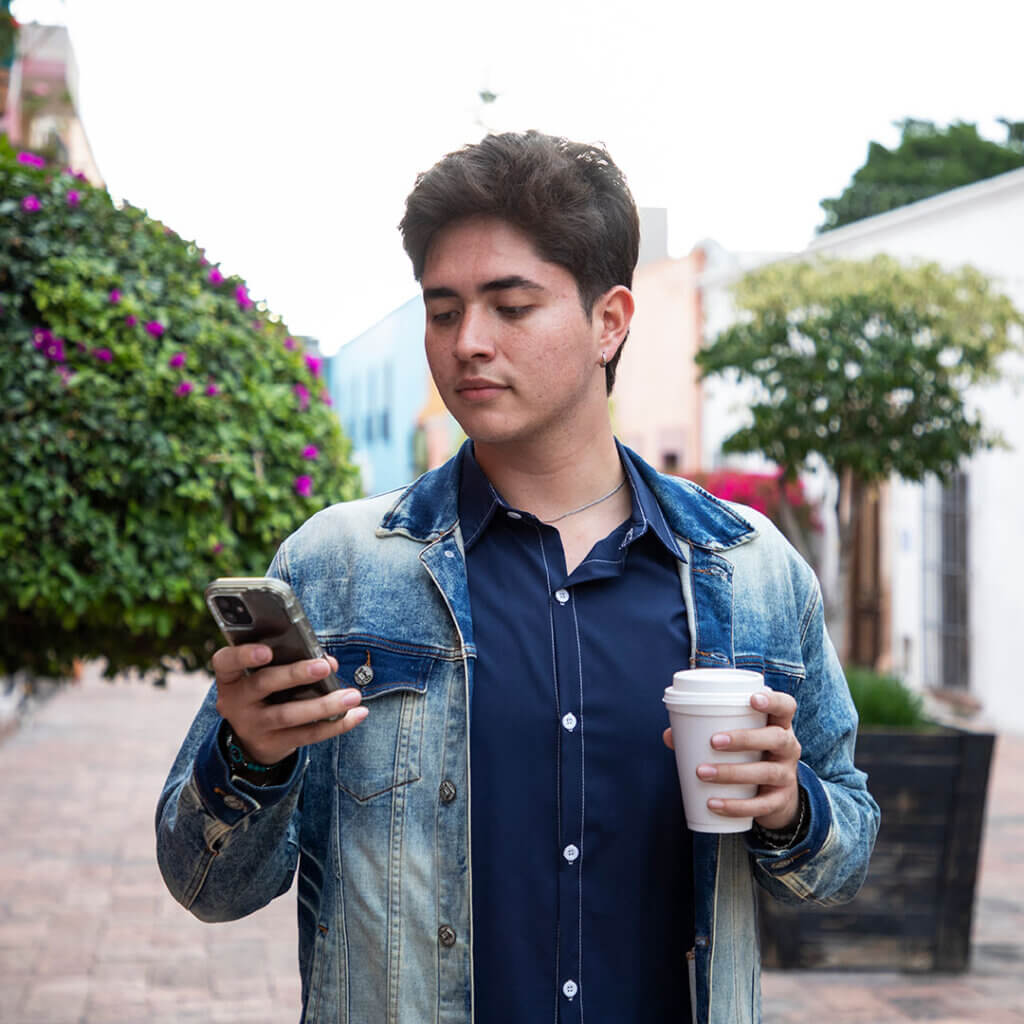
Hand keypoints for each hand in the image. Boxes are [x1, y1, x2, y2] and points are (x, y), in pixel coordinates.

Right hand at [213, 643, 367, 765]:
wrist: (252, 737)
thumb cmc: (265, 691)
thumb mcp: (265, 674)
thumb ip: (289, 661)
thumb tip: (328, 662)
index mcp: (231, 676)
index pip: (226, 662)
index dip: (244, 655)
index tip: (267, 651)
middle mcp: (237, 701)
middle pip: (264, 684)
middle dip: (296, 674)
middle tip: (323, 667)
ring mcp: (253, 725)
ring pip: (289, 715)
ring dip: (324, 705)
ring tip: (352, 695)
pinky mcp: (273, 744)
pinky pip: (307, 735)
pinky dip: (335, 725)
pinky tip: (356, 714)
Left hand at [662, 689, 801, 830]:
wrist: (776, 797)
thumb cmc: (750, 756)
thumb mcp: (738, 741)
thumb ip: (705, 733)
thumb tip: (669, 735)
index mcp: (778, 725)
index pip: (786, 707)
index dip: (773, 700)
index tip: (752, 699)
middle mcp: (788, 747)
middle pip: (776, 738)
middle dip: (744, 738)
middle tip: (713, 741)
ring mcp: (787, 775)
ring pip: (767, 772)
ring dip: (732, 772)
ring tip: (703, 772)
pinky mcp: (780, 801)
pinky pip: (761, 805)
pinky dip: (736, 806)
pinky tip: (713, 804)